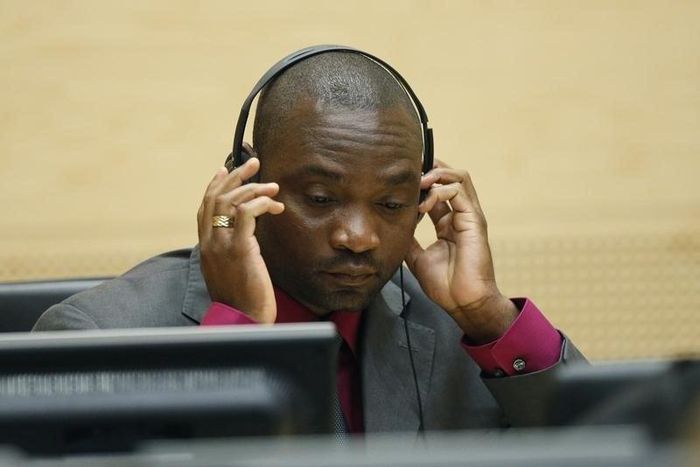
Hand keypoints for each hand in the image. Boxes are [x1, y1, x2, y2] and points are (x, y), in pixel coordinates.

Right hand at [197, 147, 283, 323]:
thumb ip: (231, 249)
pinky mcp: (240, 250)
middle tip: (254, 163)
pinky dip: (260, 203)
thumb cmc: (242, 300)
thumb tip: (245, 235)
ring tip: (273, 186)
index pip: (204, 207)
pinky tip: (274, 205)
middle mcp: (209, 242)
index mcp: (205, 247)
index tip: (226, 169)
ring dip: (253, 188)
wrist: (243, 321)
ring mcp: (222, 245)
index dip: (215, 185)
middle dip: (235, 176)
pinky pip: (247, 214)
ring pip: (230, 202)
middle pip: (216, 197)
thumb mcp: (230, 270)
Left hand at [405, 160, 517, 343]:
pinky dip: (439, 192)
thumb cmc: (446, 286)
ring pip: (459, 177)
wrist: (464, 303)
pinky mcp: (474, 220)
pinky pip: (459, 192)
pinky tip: (423, 204)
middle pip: (450, 176)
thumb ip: (409, 240)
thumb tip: (391, 228)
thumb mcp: (417, 258)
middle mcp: (460, 215)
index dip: (421, 180)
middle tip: (409, 173)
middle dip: (429, 169)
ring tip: (418, 183)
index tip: (401, 180)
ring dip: (436, 174)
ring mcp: (469, 216)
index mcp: (448, 222)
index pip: (437, 190)